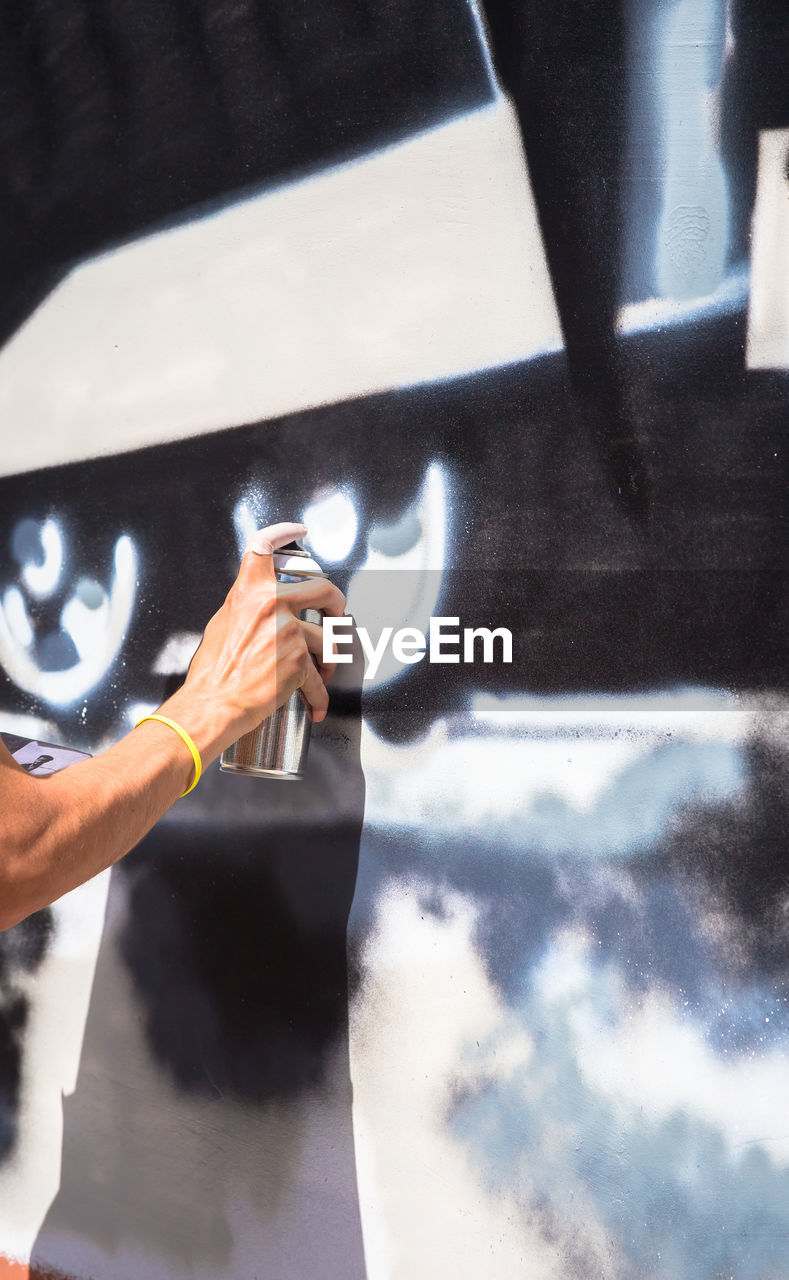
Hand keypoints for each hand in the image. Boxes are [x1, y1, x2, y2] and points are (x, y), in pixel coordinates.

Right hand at [173, 522, 345, 755]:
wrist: (212, 704)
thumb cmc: (213, 672)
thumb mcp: (223, 624)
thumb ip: (246, 606)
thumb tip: (260, 602)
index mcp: (249, 592)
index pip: (265, 547)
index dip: (284, 532)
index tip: (298, 531)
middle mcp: (271, 605)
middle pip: (325, 590)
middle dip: (337, 606)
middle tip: (335, 616)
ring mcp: (287, 632)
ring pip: (327, 640)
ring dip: (327, 661)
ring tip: (318, 675)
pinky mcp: (298, 661)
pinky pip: (319, 677)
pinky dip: (318, 695)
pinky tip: (315, 703)